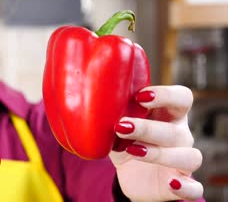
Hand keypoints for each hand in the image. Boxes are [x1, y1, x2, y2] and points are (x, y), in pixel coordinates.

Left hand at [110, 86, 203, 201]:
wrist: (131, 176)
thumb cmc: (126, 141)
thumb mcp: (117, 127)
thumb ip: (111, 114)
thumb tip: (89, 102)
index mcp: (168, 115)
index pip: (181, 98)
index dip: (166, 95)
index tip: (140, 97)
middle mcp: (180, 136)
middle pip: (176, 130)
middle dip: (148, 128)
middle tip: (121, 126)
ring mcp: (183, 161)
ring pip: (189, 156)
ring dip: (161, 154)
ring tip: (133, 150)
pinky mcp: (183, 184)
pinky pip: (195, 188)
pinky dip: (186, 187)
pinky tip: (171, 183)